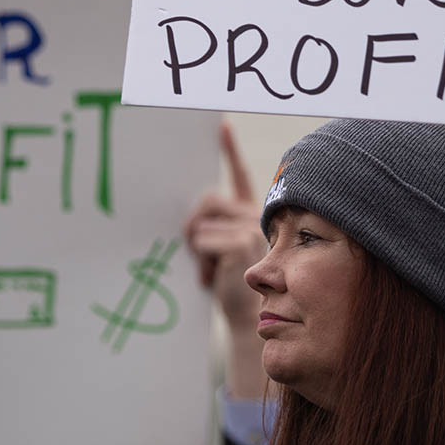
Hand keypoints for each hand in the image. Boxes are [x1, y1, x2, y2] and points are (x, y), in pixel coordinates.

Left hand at [184, 123, 265, 331]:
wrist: (246, 317)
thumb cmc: (231, 285)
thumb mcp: (220, 251)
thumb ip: (213, 229)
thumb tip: (190, 223)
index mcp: (250, 213)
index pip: (240, 176)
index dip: (231, 150)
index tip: (223, 126)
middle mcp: (254, 215)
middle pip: (207, 199)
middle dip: (193, 226)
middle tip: (197, 252)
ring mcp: (251, 227)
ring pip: (200, 224)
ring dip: (197, 251)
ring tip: (210, 271)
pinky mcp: (242, 241)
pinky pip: (202, 241)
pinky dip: (200, 261)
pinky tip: (213, 277)